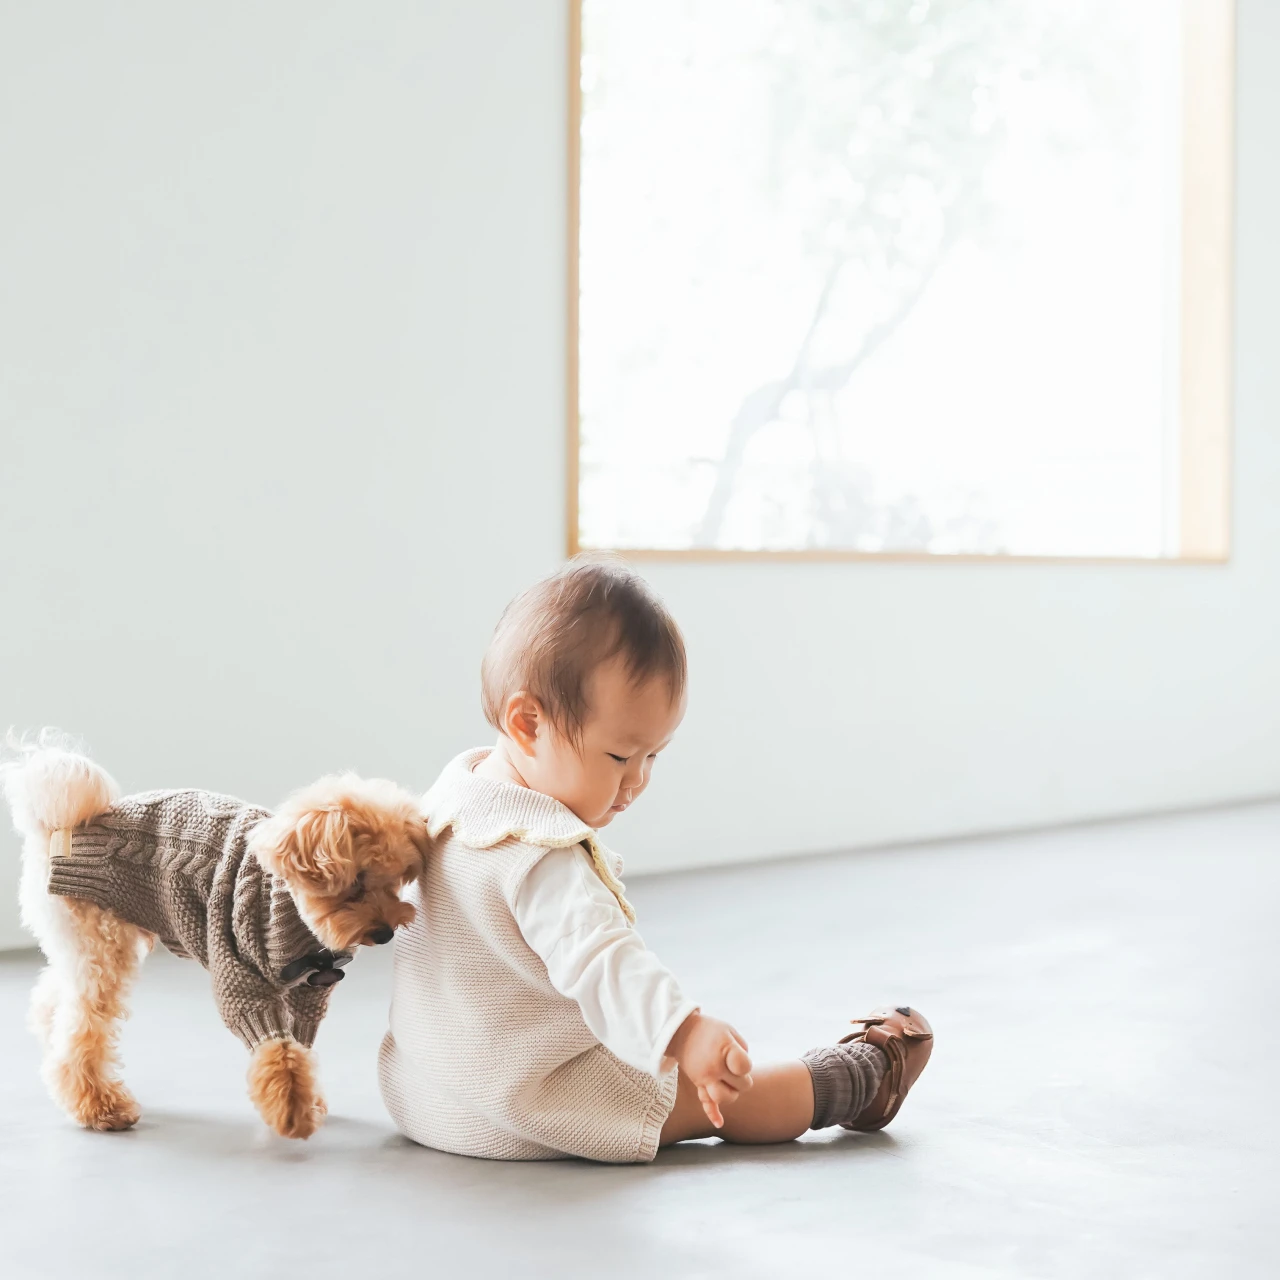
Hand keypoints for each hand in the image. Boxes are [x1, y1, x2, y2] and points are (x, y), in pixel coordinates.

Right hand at [665, 1012, 752, 1127]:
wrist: (680, 1031)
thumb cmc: (709, 1029)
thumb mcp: (729, 1031)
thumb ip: (742, 1050)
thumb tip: (744, 1070)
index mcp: (723, 1050)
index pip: (745, 1067)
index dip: (746, 1065)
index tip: (739, 1057)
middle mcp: (714, 1067)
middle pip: (741, 1086)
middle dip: (743, 1078)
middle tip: (735, 1068)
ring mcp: (704, 1078)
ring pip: (725, 1098)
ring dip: (733, 1093)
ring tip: (729, 1082)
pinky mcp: (698, 1084)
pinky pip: (705, 1103)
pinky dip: (712, 1114)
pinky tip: (720, 1123)